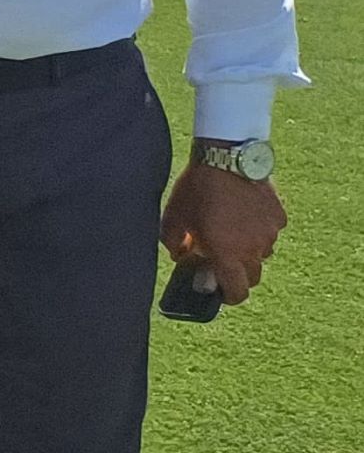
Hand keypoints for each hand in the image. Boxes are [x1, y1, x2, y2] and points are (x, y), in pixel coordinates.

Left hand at [161, 162, 285, 303]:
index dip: (229, 296)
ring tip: (231, 231)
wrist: (226, 156)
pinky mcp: (280, 215)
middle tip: (222, 260)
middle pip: (252, 276)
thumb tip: (181, 256)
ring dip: (249, 250)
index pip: (237, 292)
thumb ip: (175, 244)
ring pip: (263, 253)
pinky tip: (243, 212)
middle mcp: (254, 249)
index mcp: (227, 254)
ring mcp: (271, 232)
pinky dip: (259, 228)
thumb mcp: (174, 217)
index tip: (220, 292)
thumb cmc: (196, 188)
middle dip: (237, 274)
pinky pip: (270, 231)